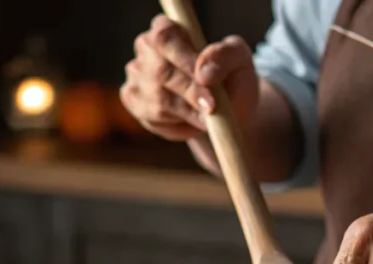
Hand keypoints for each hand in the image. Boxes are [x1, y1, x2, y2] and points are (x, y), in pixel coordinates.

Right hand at [120, 15, 258, 140]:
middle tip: (212, 109)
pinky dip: (177, 126)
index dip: (185, 62)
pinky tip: (191, 121)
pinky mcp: (133, 100)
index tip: (206, 82)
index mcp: (168, 28)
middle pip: (160, 73)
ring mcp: (135, 74)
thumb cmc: (231, 77)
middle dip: (190, 94)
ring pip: (158, 101)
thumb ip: (225, 57)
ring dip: (188, 113)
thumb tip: (203, 73)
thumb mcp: (239, 60)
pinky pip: (153, 118)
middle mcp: (146, 47)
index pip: (166, 39)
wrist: (226, 109)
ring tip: (207, 116)